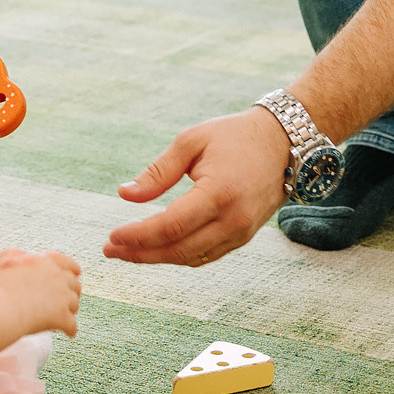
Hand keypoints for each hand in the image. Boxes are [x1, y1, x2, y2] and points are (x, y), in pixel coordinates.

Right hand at [0, 248, 81, 336]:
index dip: (73, 271)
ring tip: (62, 316)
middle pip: (75, 285)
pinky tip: (67, 333)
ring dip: (70, 310)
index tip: (75, 275)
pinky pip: (72, 325)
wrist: (0, 309)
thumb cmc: (0, 285)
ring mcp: (63, 297)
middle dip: (70, 292)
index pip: (70, 264)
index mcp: (49, 261)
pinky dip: (70, 329)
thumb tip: (23, 254)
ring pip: (74, 305)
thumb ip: (16, 253)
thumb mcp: (5, 261)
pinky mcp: (62, 317)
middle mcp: (60, 277)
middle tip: (62, 300)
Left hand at [102, 107, 288, 265]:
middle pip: (179, 250)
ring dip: (158, 258)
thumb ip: (158, 172)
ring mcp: (242, 232)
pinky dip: (180, 255)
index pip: (171, 226)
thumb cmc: (233, 136)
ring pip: (192, 258)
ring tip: (127, 251)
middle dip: (141, 254)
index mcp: (219, 193)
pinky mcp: (245, 236)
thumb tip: (125, 195)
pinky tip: (157, 248)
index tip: (112, 238)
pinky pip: (207, 255)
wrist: (282, 142)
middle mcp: (234, 219)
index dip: (138, 236)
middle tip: (110, 250)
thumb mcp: (191, 141)